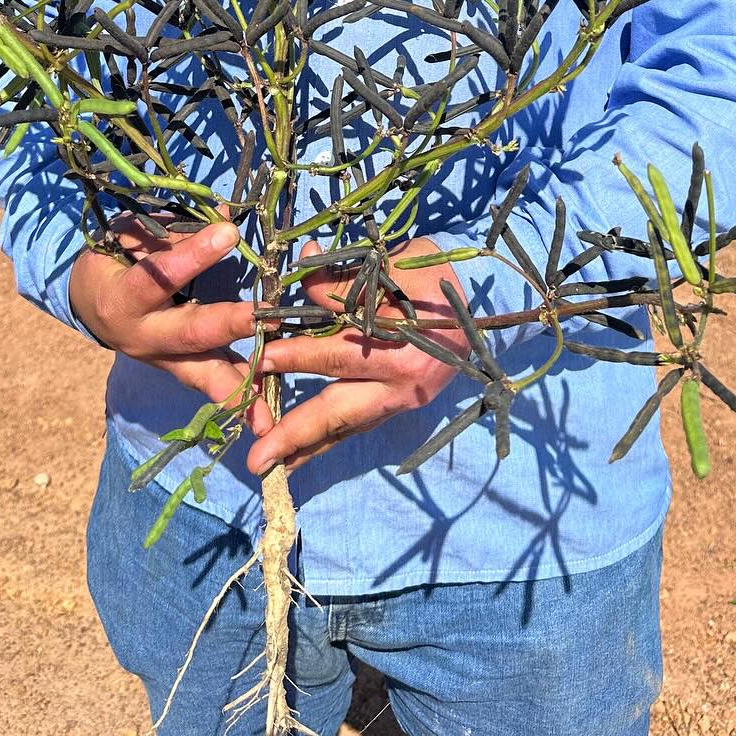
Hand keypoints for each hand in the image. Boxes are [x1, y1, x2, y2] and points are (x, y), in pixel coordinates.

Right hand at [68, 219, 272, 436]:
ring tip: (263, 412)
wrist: (90, 305)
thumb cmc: (114, 261)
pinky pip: (211, 384)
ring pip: (201, 375)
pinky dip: (239, 398)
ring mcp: (162, 361)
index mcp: (122, 299)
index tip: (228, 232)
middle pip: (187, 335)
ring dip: (237, 389)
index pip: (156, 278)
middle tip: (264, 315)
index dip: (191, 256)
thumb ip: (171, 231)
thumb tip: (226, 216)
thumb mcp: (128, 239)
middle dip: (227, 325)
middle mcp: (142, 337)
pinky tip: (265, 417)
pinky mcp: (180, 372)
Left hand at [247, 239, 468, 475]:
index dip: (296, 357)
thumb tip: (300, 272)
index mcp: (403, 351)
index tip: (259, 361)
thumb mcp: (393, 267)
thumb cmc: (432, 278)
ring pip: (346, 428)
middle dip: (295, 435)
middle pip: (338, 413)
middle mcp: (403, 387)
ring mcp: (402, 402)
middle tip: (257, 459)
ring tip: (272, 468)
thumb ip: (344, 280)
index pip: (337, 356)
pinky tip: (301, 453)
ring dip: (307, 449)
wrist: (478, 302)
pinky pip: (358, 426)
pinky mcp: (399, 408)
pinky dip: (328, 439)